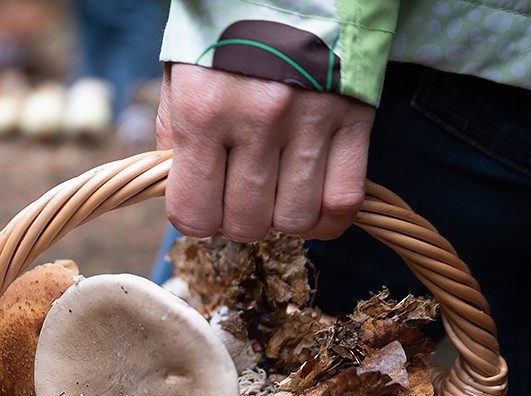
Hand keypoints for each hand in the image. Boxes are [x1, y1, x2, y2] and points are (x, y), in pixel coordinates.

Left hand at [156, 62, 375, 242]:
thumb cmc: (226, 36)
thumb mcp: (181, 78)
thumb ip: (176, 138)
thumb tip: (184, 193)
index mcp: (203, 111)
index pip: (194, 214)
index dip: (195, 218)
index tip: (201, 202)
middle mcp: (257, 120)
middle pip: (246, 224)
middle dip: (237, 219)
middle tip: (239, 193)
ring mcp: (310, 122)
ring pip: (295, 219)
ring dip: (281, 217)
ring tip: (275, 191)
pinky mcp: (354, 121)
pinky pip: (343, 202)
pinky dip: (326, 218)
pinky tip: (312, 204)